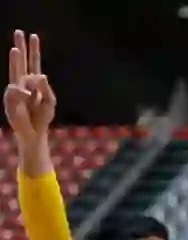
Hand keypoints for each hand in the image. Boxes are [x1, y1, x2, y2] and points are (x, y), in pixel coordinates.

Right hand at [4, 31, 54, 145]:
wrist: (33, 131)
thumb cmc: (42, 116)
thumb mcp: (50, 102)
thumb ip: (45, 88)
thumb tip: (39, 74)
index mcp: (35, 82)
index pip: (34, 63)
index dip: (34, 50)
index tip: (33, 36)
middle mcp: (24, 82)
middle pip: (21, 61)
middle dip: (20, 46)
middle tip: (18, 31)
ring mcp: (15, 89)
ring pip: (16, 71)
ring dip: (15, 59)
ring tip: (15, 49)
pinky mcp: (9, 97)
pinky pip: (16, 89)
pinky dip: (23, 92)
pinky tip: (27, 97)